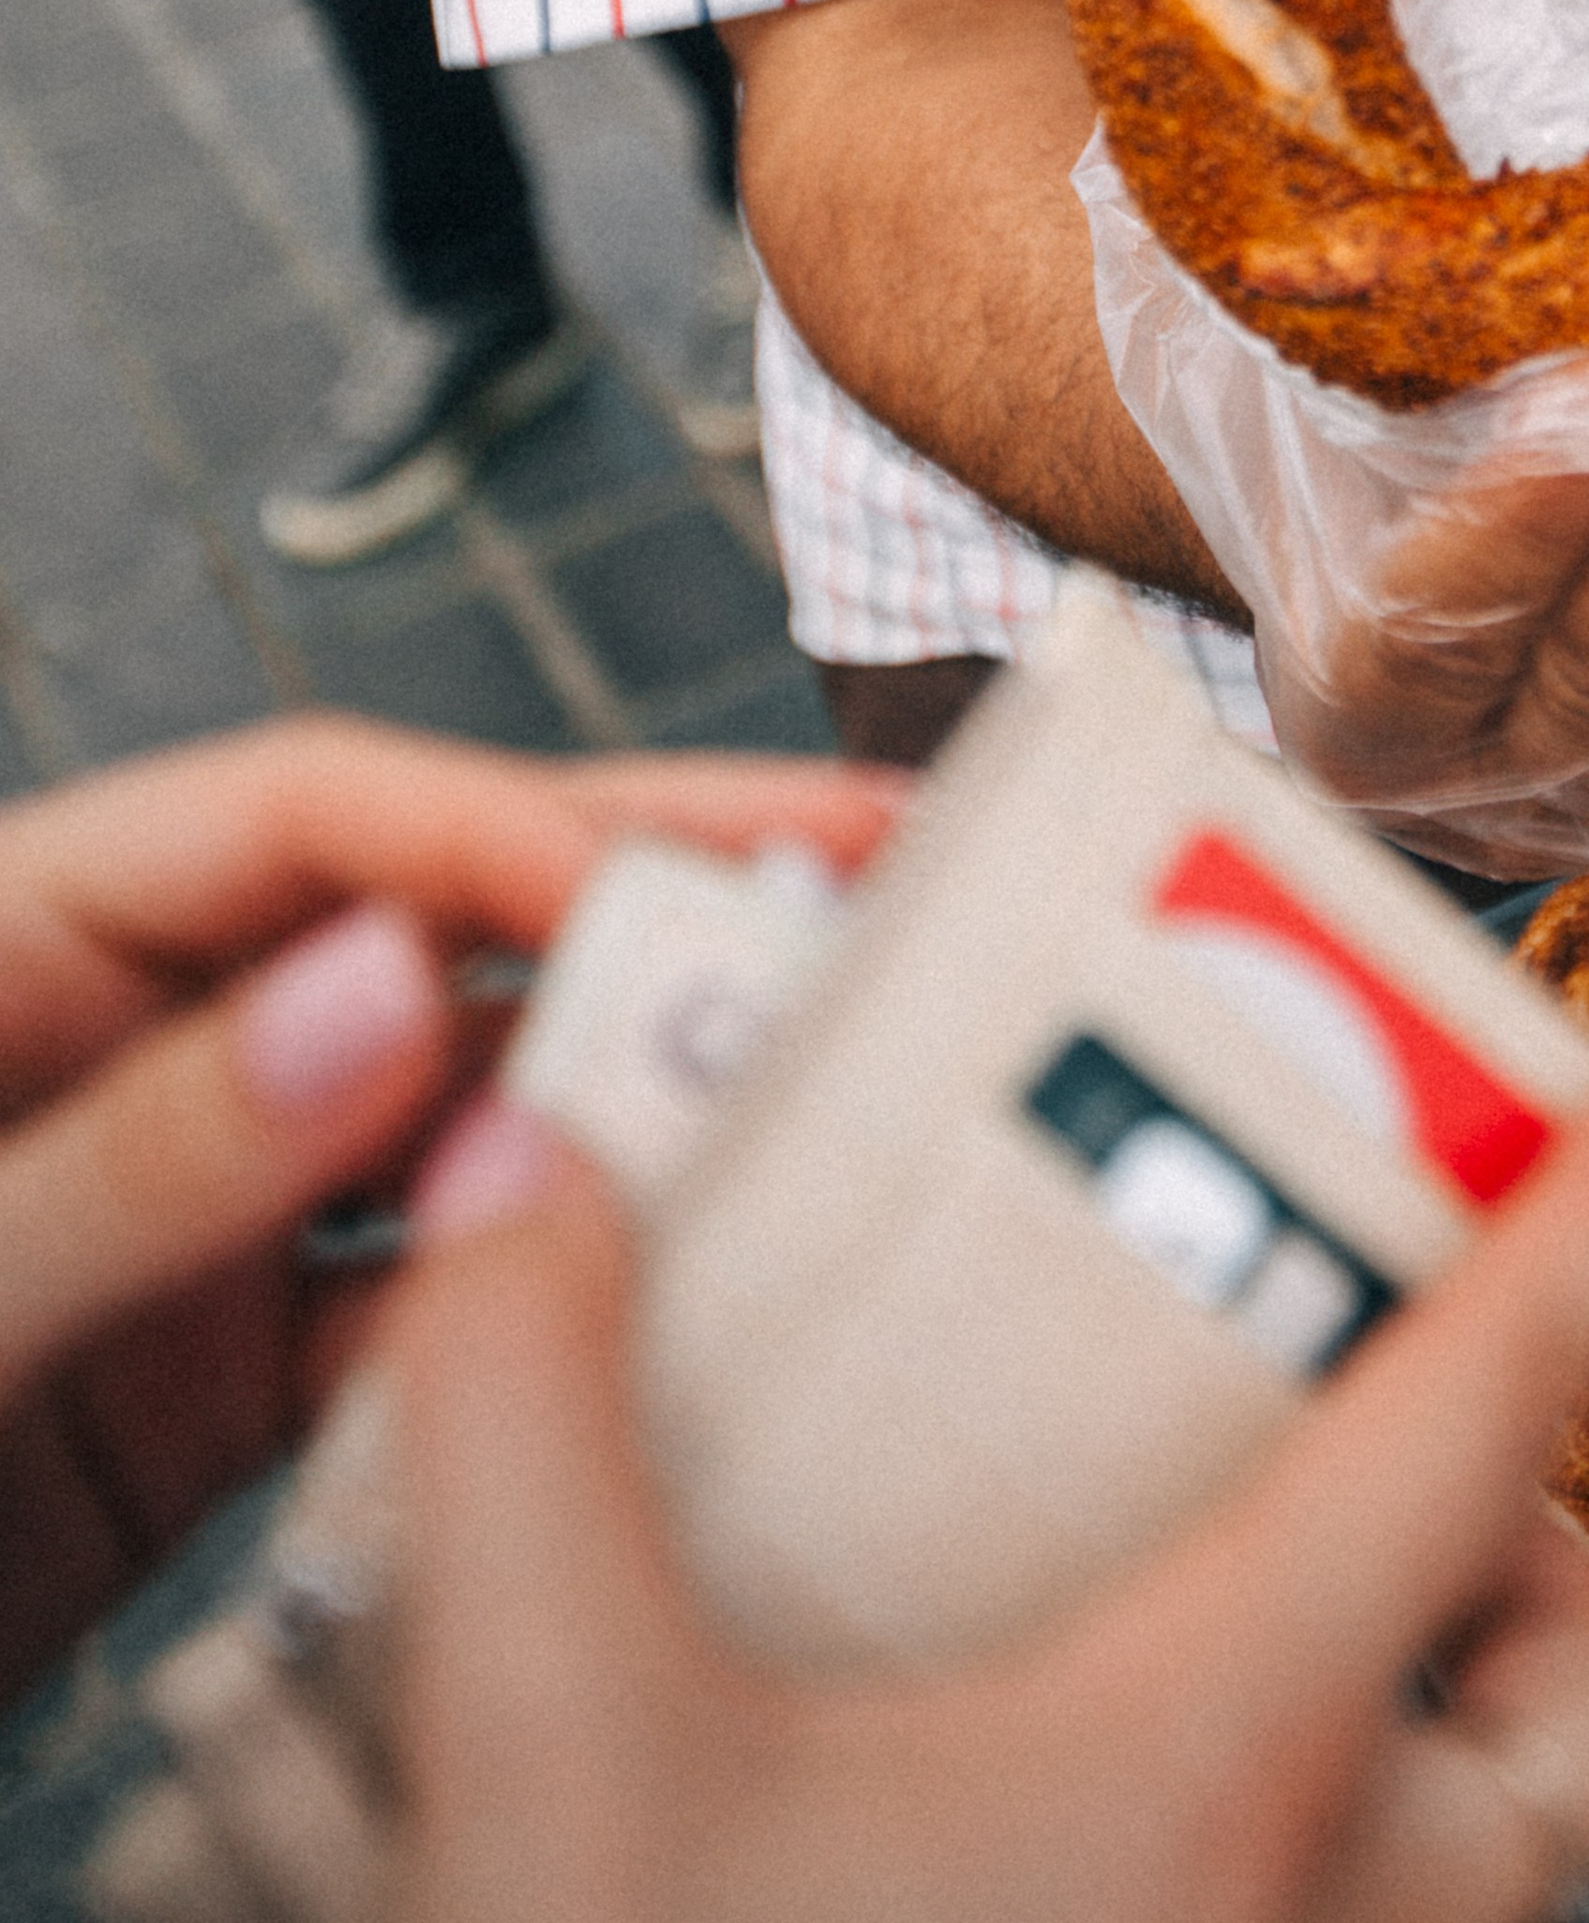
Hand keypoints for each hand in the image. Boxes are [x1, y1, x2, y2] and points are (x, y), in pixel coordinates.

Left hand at [0, 719, 896, 1699]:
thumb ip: (124, 1158)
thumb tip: (377, 997)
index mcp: (15, 944)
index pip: (308, 813)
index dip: (508, 818)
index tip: (691, 872)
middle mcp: (124, 1057)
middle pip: (424, 935)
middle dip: (641, 904)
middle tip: (874, 885)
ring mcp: (174, 1228)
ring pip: (445, 1136)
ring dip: (620, 1126)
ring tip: (829, 1115)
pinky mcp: (197, 1403)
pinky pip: (402, 1339)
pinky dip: (527, 1347)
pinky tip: (663, 1355)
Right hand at [386, 1072, 1588, 1922]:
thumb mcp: (545, 1768)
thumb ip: (521, 1423)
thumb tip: (529, 1151)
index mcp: (1230, 1759)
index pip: (1475, 1428)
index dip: (1578, 1242)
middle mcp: (1350, 1919)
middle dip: (1554, 1555)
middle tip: (1368, 1458)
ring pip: (1545, 1873)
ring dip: (1472, 1734)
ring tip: (1273, 1642)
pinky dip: (1350, 1887)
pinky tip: (1144, 1855)